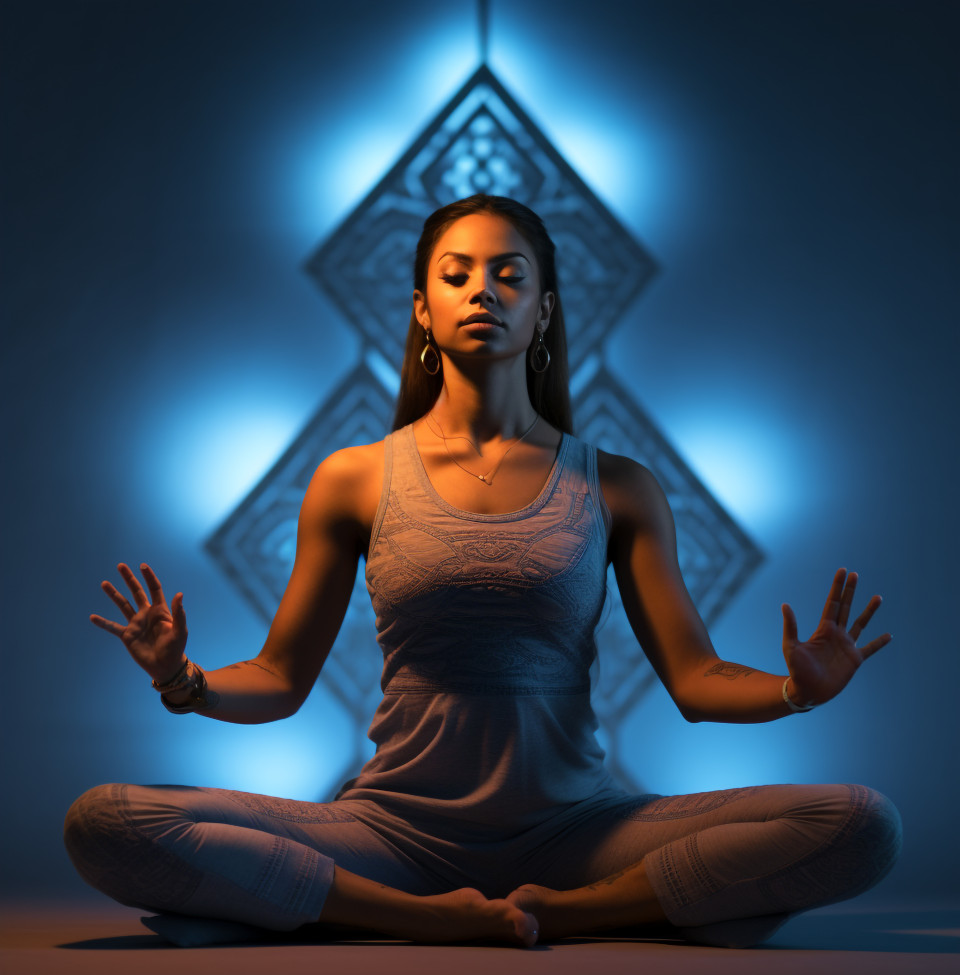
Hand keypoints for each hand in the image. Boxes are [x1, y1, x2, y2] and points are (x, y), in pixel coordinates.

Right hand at [90, 562, 187, 683]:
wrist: (166, 666)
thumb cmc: (176, 648)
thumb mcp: (180, 630)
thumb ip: (178, 613)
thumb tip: (179, 594)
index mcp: (160, 611)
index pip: (154, 589)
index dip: (149, 577)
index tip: (142, 566)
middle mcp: (146, 614)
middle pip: (136, 592)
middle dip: (129, 579)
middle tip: (121, 565)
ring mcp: (136, 624)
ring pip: (122, 605)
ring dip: (114, 594)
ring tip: (104, 583)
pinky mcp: (127, 636)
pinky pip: (113, 627)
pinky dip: (103, 623)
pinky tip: (92, 617)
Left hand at [781, 568, 890, 705]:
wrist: (807, 691)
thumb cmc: (796, 670)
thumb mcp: (791, 646)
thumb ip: (791, 626)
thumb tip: (785, 605)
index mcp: (823, 629)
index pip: (833, 603)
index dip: (837, 587)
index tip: (843, 571)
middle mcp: (837, 634)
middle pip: (845, 607)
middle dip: (850, 591)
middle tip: (855, 574)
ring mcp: (847, 646)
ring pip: (860, 623)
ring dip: (869, 611)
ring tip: (878, 597)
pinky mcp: (854, 660)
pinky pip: (869, 649)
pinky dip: (879, 643)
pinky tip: (889, 635)